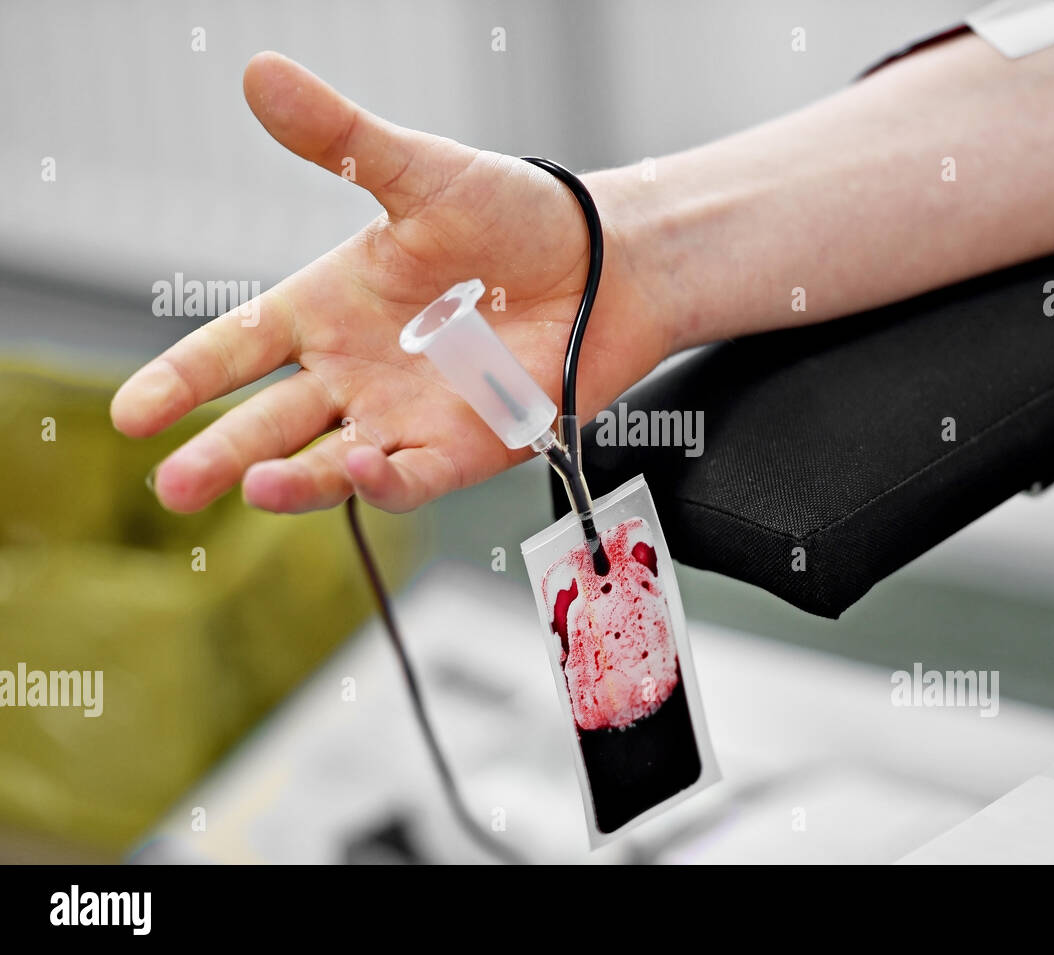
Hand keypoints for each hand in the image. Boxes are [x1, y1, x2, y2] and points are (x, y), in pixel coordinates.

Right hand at [111, 51, 666, 513]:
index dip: (183, 380)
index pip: (238, 349)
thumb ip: (341, 143)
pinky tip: (361, 469)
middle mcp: (358, 370)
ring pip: (332, 463)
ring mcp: (407, 415)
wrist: (606, 261)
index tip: (131, 414)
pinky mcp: (464, 447)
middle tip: (172, 488)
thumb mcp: (419, 176)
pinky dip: (386, 480)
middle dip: (220, 454)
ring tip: (249, 486)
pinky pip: (414, 477)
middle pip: (271, 423)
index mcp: (331, 307)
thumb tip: (262, 75)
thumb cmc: (514, 216)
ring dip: (290, 480)